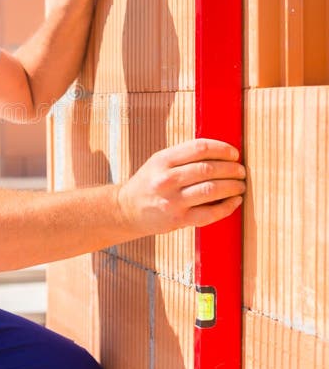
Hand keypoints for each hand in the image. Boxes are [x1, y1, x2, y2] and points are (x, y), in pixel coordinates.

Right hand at [118, 138, 244, 236]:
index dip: (222, 149)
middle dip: (231, 169)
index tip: (234, 153)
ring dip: (232, 187)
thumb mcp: (159, 162)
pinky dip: (227, 207)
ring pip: (211, 190)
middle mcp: (166, 179)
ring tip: (240, 185)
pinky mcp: (178, 220)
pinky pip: (209, 214)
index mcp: (163, 160)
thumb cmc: (149, 183)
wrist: (127, 210)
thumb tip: (221, 153)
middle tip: (241, 171)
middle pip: (208, 169)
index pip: (199, 148)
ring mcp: (172, 201)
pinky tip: (235, 202)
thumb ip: (184, 156)